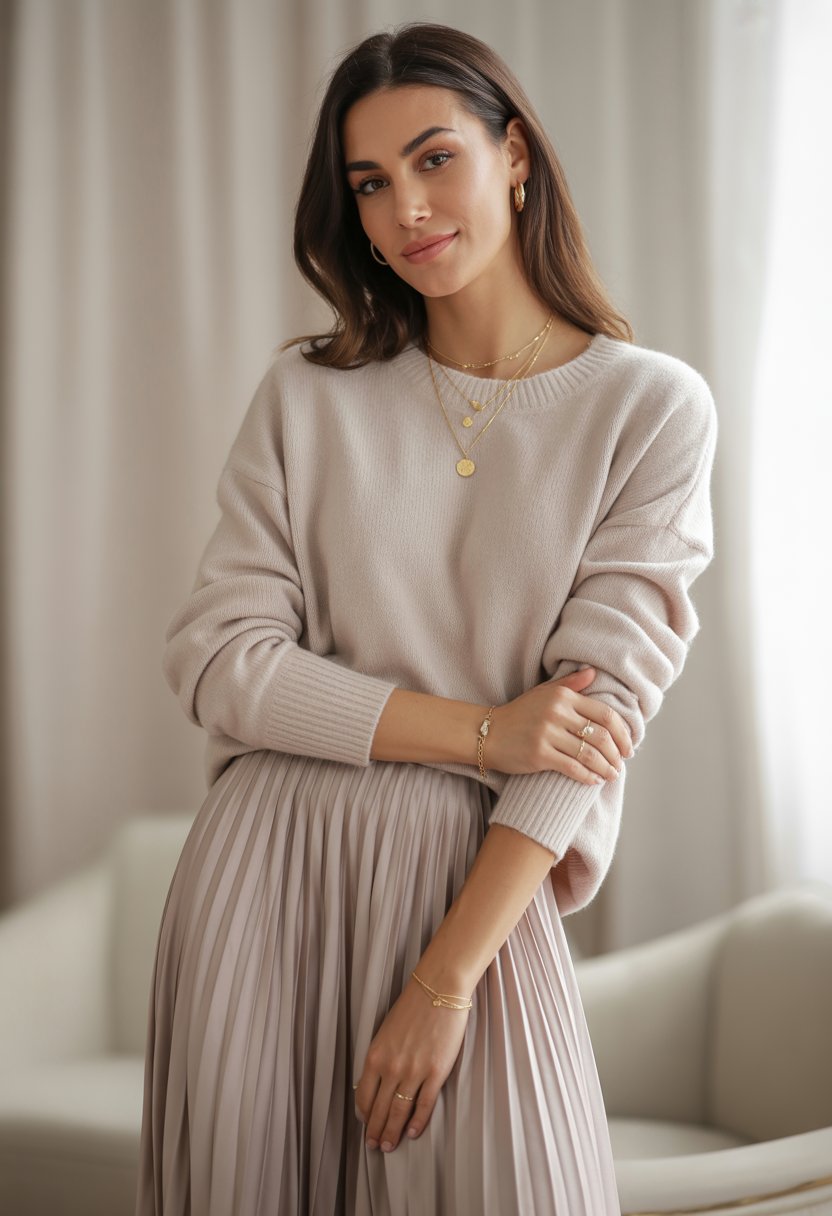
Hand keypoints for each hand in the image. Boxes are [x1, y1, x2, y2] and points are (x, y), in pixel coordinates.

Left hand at [353, 972, 470, 1151]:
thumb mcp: (386, 1033)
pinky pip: (423, 1105)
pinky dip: (416, 1123)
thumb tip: (376, 1083)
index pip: (364, 1096)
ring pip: (398, 1112)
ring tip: (388, 1147)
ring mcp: (414, 1071)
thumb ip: (380, 1058)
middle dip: (375, 1131)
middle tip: (374, 1146)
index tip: (366, 1125)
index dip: (364, 1116)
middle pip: (379, 1109)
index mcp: (375, 1056)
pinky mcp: (436, 1072)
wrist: (439, 990)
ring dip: (392, 1133)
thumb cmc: (412, 1007)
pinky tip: (411, 1133)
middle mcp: (391, 1067)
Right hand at [486, 667, 633, 784]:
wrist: (487, 733)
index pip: (605, 714)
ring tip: (612, 774)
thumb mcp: (543, 693)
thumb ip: (570, 684)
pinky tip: (594, 780)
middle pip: (602, 735)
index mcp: (563, 697)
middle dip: (617, 753)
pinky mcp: (539, 754)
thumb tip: (593, 672)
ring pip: (590, 754)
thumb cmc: (519, 714)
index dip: (622, 732)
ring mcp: (547, 733)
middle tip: (622, 763)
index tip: (628, 746)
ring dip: (606, 768)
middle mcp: (557, 712)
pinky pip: (572, 768)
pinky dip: (587, 777)